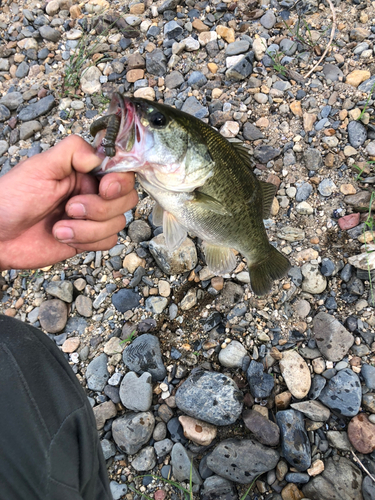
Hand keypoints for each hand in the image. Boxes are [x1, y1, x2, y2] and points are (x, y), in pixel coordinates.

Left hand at [0, 135, 137, 270]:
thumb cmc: (12, 200)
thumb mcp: (40, 167)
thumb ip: (73, 151)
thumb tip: (101, 155)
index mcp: (84, 171)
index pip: (122, 171)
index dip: (119, 182)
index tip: (103, 188)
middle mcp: (92, 192)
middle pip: (126, 199)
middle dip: (99, 208)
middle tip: (70, 208)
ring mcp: (92, 217)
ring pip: (117, 223)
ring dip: (87, 229)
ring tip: (59, 227)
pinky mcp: (89, 239)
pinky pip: (108, 242)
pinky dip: (87, 241)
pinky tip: (64, 236)